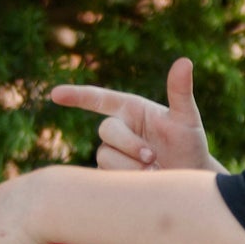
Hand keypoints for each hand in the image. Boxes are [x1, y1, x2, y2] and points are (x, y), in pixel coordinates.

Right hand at [51, 57, 216, 172]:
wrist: (188, 179)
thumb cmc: (189, 146)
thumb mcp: (187, 119)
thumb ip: (180, 92)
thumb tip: (184, 61)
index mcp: (131, 109)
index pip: (99, 99)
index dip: (77, 96)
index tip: (55, 94)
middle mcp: (119, 128)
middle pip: (106, 130)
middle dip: (129, 144)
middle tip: (153, 158)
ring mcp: (112, 152)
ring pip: (105, 156)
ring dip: (130, 166)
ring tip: (154, 172)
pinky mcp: (110, 175)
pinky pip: (106, 175)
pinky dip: (127, 179)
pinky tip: (145, 182)